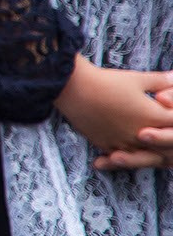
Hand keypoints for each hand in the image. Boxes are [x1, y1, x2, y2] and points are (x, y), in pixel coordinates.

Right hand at [55, 57, 172, 156]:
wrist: (72, 87)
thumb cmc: (105, 81)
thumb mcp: (136, 78)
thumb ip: (160, 80)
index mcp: (152, 116)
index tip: (170, 112)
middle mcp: (140, 134)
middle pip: (165, 146)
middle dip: (168, 140)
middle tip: (165, 135)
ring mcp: (123, 142)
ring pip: (146, 155)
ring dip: (152, 153)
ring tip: (152, 148)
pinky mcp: (106, 145)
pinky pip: (123, 157)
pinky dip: (129, 156)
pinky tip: (129, 153)